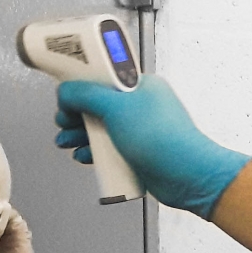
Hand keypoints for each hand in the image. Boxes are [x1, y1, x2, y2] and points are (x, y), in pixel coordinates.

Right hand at [54, 75, 250, 218]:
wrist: (188, 176)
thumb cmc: (164, 139)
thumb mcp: (116, 107)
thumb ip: (86, 96)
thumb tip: (66, 92)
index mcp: (140, 85)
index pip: (103, 76)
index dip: (81, 84)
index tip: (64, 92)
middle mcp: (140, 105)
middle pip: (98, 103)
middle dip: (76, 114)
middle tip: (63, 121)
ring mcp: (139, 129)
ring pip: (101, 127)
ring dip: (80, 134)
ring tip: (66, 141)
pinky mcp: (138, 151)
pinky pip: (109, 147)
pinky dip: (94, 151)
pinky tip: (84, 156)